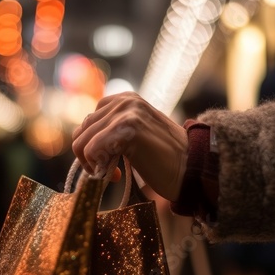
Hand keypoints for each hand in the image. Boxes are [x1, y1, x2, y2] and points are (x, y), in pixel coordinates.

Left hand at [72, 92, 187, 200]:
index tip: (108, 163)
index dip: (92, 146)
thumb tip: (84, 141)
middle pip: (82, 132)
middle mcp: (124, 101)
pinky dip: (98, 167)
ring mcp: (126, 112)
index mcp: (125, 99)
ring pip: (82, 141)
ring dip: (93, 164)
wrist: (192, 168)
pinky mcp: (127, 127)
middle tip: (110, 173)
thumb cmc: (165, 158)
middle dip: (90, 158)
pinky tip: (117, 175)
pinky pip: (92, 149)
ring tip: (114, 175)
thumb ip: (114, 130)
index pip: (88, 121)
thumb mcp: (137, 134)